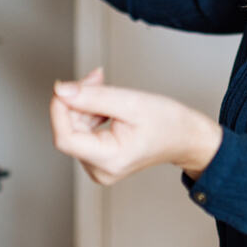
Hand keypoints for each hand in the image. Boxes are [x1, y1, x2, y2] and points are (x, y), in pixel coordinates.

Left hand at [49, 70, 222, 184]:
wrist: (186, 137)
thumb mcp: (130, 102)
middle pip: (70, 130)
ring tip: (105, 87)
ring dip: (84, 104)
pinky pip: (83, 132)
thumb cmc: (168, 123)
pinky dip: (90, 112)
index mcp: (109, 160)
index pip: (64, 138)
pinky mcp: (100, 159)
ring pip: (75, 128)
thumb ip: (93, 97)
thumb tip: (61, 91)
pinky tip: (105, 103)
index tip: (65, 87)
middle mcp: (100, 170)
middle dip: (77, 100)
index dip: (59, 109)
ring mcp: (99, 167)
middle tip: (95, 77)